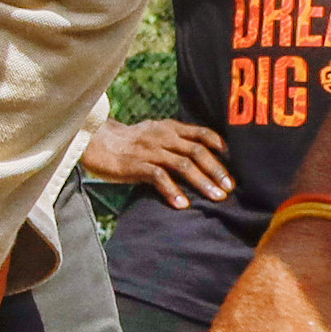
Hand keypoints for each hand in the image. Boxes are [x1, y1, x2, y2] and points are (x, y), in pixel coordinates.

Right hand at [83, 118, 233, 208]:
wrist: (96, 141)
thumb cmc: (128, 142)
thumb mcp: (154, 133)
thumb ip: (175, 141)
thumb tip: (202, 157)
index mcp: (169, 128)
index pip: (202, 133)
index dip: (220, 146)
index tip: (235, 162)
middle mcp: (163, 137)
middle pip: (197, 151)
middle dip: (217, 170)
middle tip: (230, 187)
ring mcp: (150, 150)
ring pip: (183, 164)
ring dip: (202, 181)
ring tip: (216, 197)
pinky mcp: (136, 164)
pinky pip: (159, 177)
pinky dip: (173, 191)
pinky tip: (182, 204)